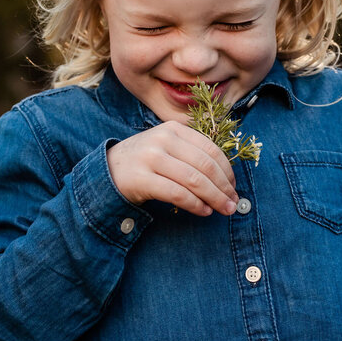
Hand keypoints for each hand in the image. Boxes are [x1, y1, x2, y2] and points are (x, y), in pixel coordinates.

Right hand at [106, 122, 238, 216]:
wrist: (107, 170)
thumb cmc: (145, 162)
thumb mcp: (167, 147)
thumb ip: (192, 154)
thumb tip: (226, 178)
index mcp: (173, 129)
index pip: (210, 150)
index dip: (227, 170)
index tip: (234, 186)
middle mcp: (163, 139)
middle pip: (205, 165)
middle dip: (224, 187)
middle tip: (233, 203)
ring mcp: (151, 158)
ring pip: (194, 180)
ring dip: (214, 197)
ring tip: (224, 209)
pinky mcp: (142, 179)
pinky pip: (177, 194)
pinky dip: (195, 205)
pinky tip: (203, 211)